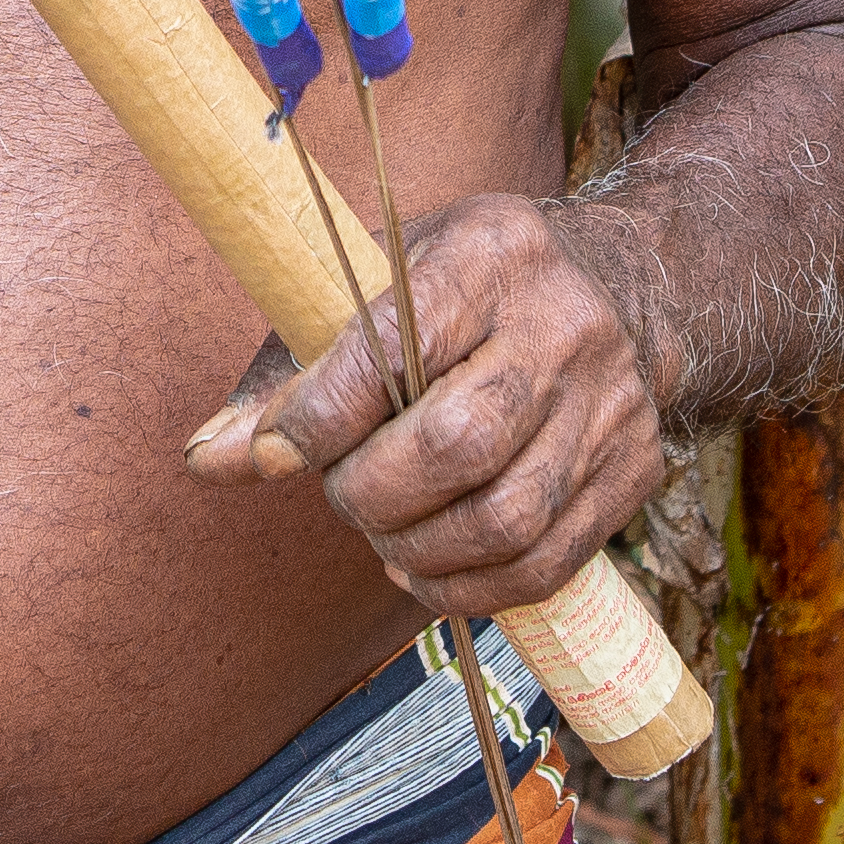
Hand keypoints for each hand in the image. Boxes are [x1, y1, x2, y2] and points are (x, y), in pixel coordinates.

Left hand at [181, 193, 669, 623]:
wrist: (621, 286)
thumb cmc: (466, 286)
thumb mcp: (379, 281)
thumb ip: (291, 370)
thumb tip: (209, 459)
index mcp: (491, 252)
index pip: (398, 345)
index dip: (321, 417)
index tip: (279, 452)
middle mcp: (565, 324)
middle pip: (458, 444)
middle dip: (370, 494)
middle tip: (342, 493)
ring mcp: (611, 404)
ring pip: (505, 520)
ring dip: (415, 552)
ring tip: (382, 533)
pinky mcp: (634, 472)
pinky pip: (543, 565)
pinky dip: (466, 590)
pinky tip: (424, 568)